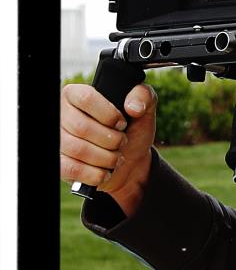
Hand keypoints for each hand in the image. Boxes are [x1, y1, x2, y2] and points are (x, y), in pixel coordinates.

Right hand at [59, 80, 157, 213]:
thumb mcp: (143, 110)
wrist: (130, 161)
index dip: (109, 114)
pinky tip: (106, 172)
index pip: (86, 99)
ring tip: (116, 157)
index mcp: (76, 95)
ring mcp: (59, 140)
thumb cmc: (131, 131)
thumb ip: (143, 96)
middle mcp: (62, 115)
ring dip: (106, 158)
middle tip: (122, 142)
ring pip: (78, 150)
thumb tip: (133, 107)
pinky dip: (95, 174)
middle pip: (82, 127)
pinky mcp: (60, 163)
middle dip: (111, 140)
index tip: (122, 124)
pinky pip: (72, 169)